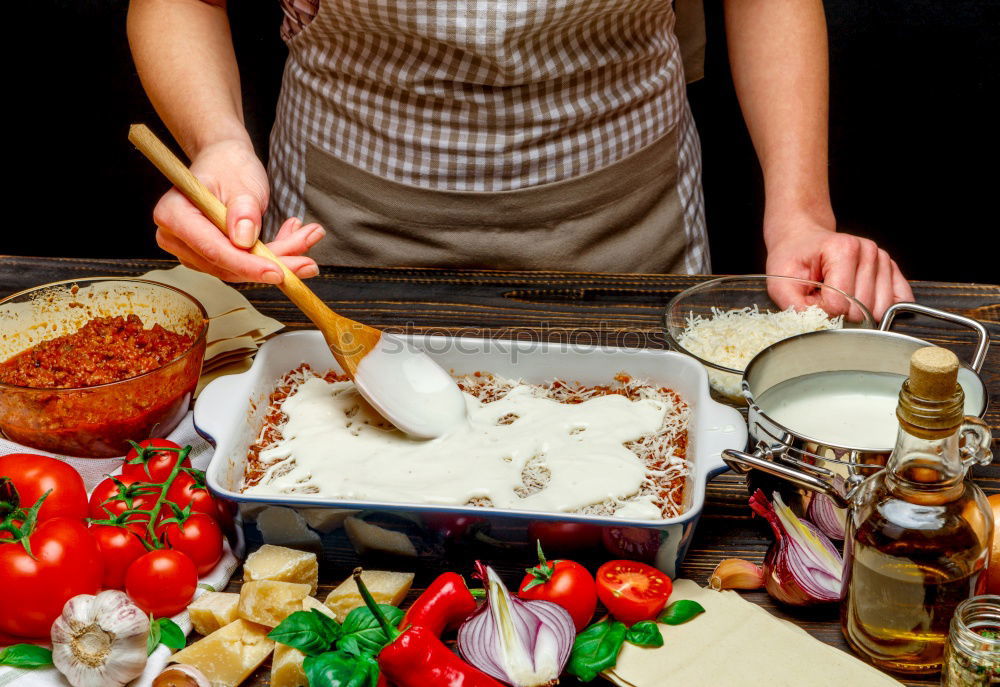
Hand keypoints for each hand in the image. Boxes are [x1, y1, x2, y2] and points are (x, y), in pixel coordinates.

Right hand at [152, 139, 324, 282]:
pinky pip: (245, 265)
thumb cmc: (227, 165)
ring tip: (308, 238)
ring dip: (280, 258)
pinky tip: (294, 239)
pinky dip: (274, 255)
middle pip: (228, 265)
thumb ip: (243, 209)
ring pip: (241, 269)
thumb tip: (243, 240)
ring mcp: (193, 250)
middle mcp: (177, 238)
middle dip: (273, 264)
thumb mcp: (240, 181)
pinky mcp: (212, 256)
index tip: (278, 271)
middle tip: (309, 261)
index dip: (248, 264)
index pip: (213, 249)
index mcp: (173, 215)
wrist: (225, 161)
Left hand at [764, 216, 913, 321]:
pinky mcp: (891, 269)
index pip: (840, 303)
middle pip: (862, 308)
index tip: (811, 298)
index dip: (822, 309)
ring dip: (857, 311)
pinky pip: (899, 300)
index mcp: (842, 249)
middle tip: (823, 296)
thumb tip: (820, 327)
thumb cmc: (793, 260)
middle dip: (839, 312)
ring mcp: (882, 259)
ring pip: (879, 308)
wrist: (802, 240)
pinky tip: (862, 302)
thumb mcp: (780, 284)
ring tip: (840, 295)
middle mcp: (867, 251)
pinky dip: (880, 309)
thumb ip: (796, 308)